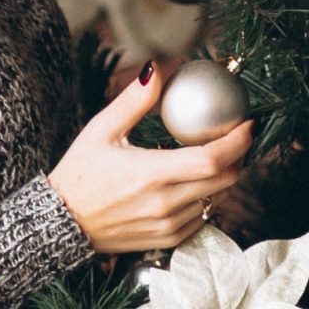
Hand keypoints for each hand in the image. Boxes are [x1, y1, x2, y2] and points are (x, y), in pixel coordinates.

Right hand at [47, 60, 253, 253]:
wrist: (60, 222)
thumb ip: (134, 100)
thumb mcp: (101, 130)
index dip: (238, 142)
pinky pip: (201, 218)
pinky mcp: (166, 240)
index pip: (212, 159)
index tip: (248, 125)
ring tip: (214, 158)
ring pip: (215, 198)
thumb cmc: (79, 173)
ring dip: (221, 178)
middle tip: (237, 138)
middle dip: (238, 158)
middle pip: (225, 180)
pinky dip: (205, 199)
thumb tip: (158, 69)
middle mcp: (164, 203)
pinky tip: (193, 184)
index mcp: (151, 173)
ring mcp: (167, 225)